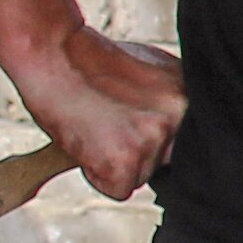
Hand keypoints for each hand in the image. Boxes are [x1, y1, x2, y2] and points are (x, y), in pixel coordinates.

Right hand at [9, 25, 183, 201]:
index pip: (187, 141)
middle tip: (111, 125)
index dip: (157, 137)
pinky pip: (119, 189)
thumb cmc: (93, 60)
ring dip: (119, 163)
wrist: (52, 52)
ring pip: (143, 175)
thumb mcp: (152, 70)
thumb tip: (182, 127)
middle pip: (168, 160)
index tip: (135, 125)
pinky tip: (87, 142)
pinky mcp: (125, 160)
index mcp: (190, 95)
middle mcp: (180, 116)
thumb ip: (171, 102)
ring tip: (95, 126)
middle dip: (142, 151)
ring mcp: (153, 138)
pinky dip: (98, 176)